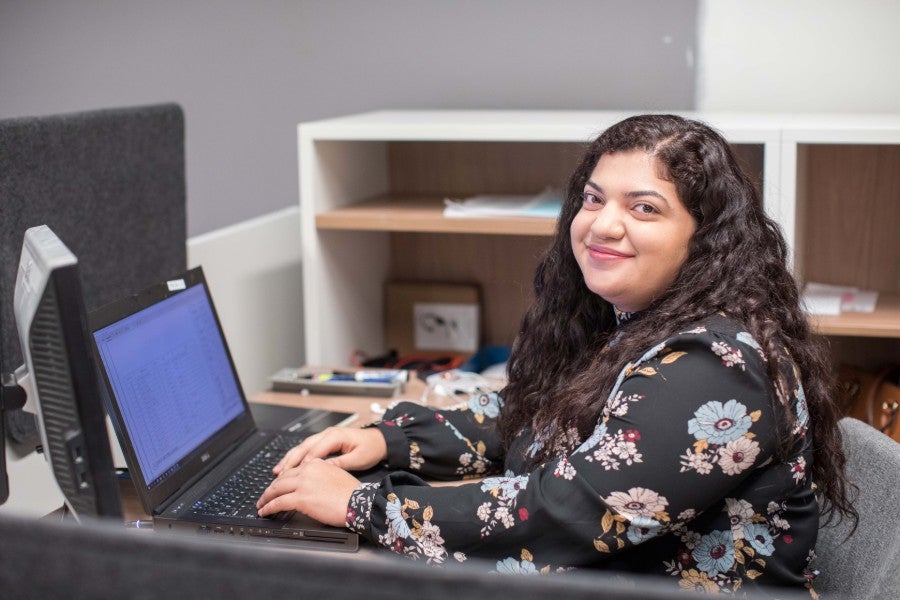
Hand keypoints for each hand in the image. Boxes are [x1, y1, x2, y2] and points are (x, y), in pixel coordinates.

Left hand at [256, 459, 358, 526]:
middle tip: (265, 495)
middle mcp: (307, 470)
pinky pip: (278, 503)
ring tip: (261, 504)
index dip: (282, 479)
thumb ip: (322, 474)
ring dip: (266, 498)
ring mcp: (303, 484)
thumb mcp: (336, 474)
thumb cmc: (351, 493)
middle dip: (271, 488)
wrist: (358, 502)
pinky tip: (265, 511)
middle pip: (282, 478)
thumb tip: (312, 482)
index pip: (293, 470)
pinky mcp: (300, 498)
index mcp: (316, 463)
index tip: (277, 485)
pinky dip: (268, 507)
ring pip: (276, 489)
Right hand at [272, 427, 387, 473]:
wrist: (379, 441)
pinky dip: (296, 457)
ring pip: (302, 447)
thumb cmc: (370, 449)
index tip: (294, 476)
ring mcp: (324, 436)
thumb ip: (340, 463)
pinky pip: (306, 449)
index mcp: (335, 436)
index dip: (304, 464)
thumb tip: (322, 469)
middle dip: (290, 461)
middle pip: (304, 447)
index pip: (315, 451)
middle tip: (278, 475)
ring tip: (277, 471)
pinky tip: (288, 466)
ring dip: (289, 459)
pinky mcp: (324, 441)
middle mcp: (327, 434)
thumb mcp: (358, 459)